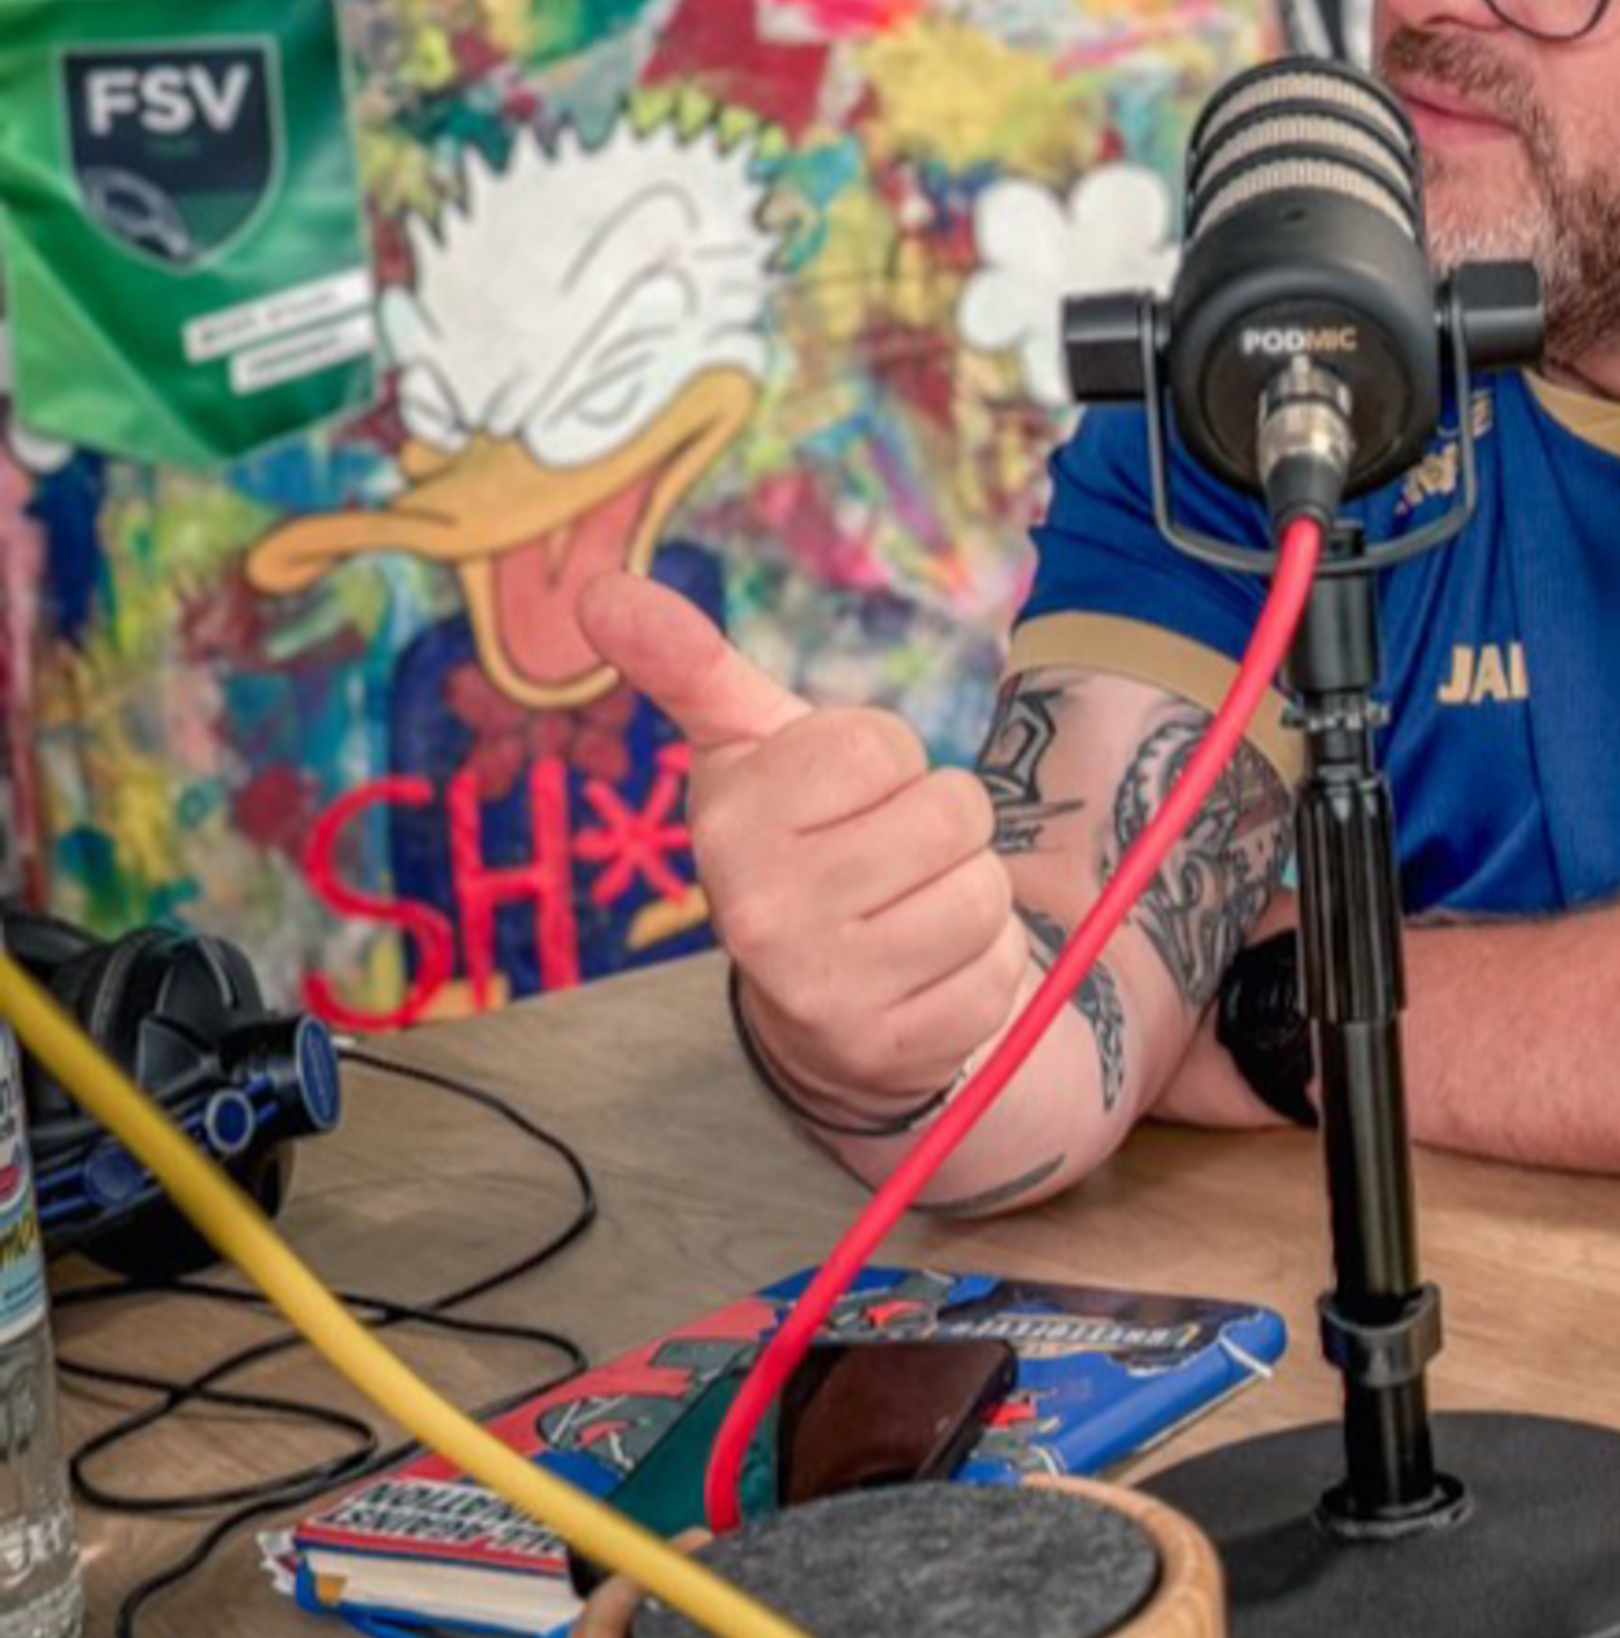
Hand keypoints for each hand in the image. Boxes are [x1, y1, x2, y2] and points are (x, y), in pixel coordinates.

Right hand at [577, 572, 1028, 1124]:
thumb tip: (600, 586)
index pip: (884, 744)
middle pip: (952, 811)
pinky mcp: (900, 1050)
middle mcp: (764, 918)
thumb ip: (690, 665)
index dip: (884, 759)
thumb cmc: (798, 843)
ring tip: (905, 910)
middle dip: (937, 822)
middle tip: (883, 855)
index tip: (842, 795)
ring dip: (966, 891)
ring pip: (985, 892)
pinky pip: (1002, 971)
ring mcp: (830, 994)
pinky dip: (982, 963)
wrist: (816, 1002)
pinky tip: (925, 970)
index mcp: (729, 826)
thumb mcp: (747, 749)